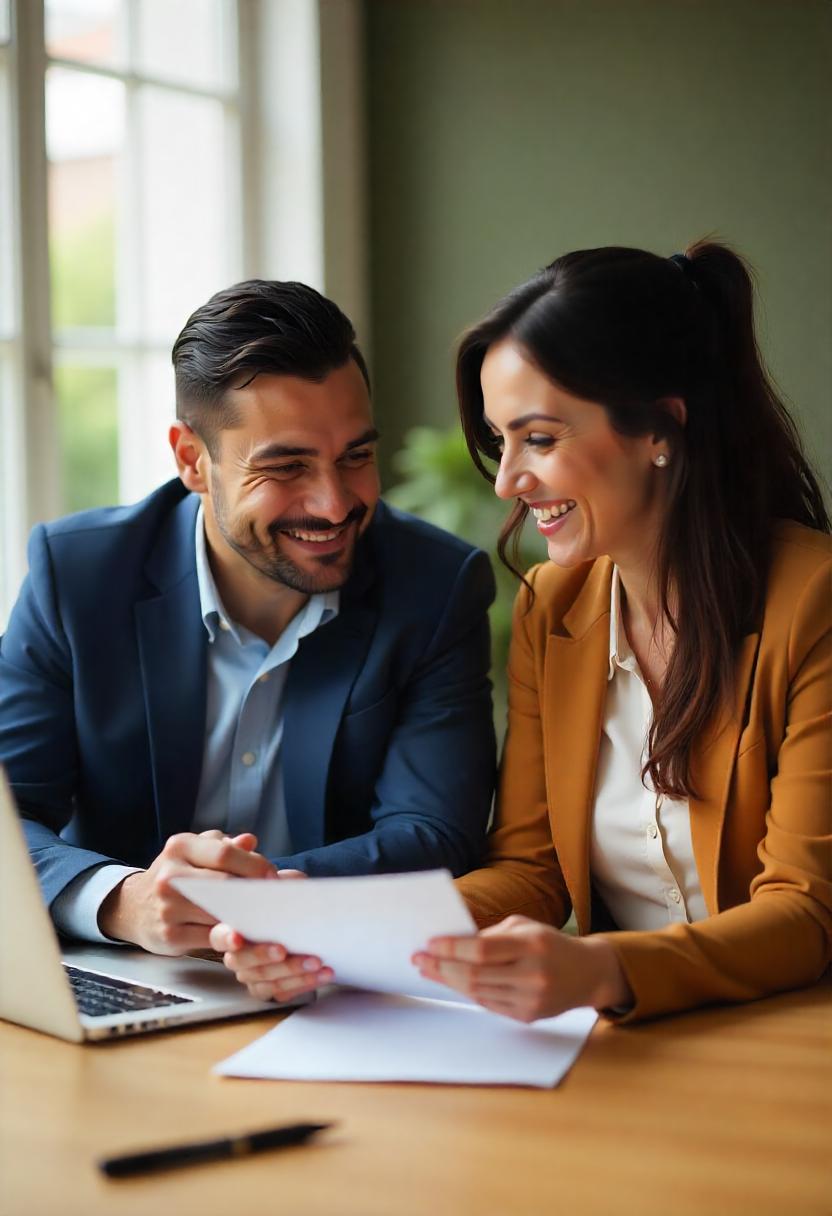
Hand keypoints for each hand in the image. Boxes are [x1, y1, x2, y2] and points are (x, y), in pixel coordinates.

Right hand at [98, 830, 276, 955]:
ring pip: (220, 913)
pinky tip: (248, 933)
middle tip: (276, 898)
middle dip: (255, 892)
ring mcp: (168, 908)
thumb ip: (223, 845)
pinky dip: (233, 937)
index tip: (273, 875)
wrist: (134, 906)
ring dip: (248, 916)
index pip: (224, 853)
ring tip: (267, 915)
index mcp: (180, 847)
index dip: (254, 865)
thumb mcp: (194, 851)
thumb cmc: (176, 874)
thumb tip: (250, 842)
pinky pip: (212, 938)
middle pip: (224, 884)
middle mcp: (170, 876)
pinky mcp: (170, 936)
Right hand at [210, 870, 333, 1002]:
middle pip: (243, 961)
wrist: (306, 921)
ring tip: (315, 962)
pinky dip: (305, 983)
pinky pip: (284, 992)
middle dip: (264, 955)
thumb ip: (280, 884)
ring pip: (266, 980)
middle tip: (283, 950)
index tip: (237, 938)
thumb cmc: (289, 902)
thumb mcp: (287, 886)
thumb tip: (277, 882)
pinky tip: (323, 974)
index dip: (227, 938)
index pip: (220, 936)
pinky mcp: (272, 989)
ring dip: (293, 971)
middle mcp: (239, 956)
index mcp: (233, 929)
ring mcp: (253, 976)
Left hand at [412, 914, 631, 1021]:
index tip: (429, 943)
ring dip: (449, 981)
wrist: (587, 973)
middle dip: (442, 966)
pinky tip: (452, 982)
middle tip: (419, 959)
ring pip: (479, 992)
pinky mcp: (529, 1016)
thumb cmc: (549, 943)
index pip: (483, 949)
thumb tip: (453, 944)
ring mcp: (531, 999)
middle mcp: (533, 974)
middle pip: (476, 975)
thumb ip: (491, 935)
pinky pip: (489, 1004)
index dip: (453, 948)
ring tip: (429, 969)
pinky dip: (468, 992)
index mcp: (533, 945)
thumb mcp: (525, 927)